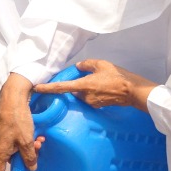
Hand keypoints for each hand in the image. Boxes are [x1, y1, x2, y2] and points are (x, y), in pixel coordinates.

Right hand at [0, 74, 43, 170]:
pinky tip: (38, 132)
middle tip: (39, 150)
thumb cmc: (18, 119)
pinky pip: (18, 137)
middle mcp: (0, 143)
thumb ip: (29, 156)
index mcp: (1, 149)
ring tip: (41, 139)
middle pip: (12, 157)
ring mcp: (4, 134)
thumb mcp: (26, 140)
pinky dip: (28, 138)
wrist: (13, 97)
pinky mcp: (8, 125)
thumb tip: (31, 168)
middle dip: (27, 157)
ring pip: (17, 146)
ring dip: (30, 146)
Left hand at [33, 58, 156, 110]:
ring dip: (86, 87)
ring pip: (82, 93)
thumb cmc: (118, 77)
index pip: (61, 87)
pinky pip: (91, 97)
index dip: (48, 88)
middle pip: (74, 90)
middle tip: (89, 75)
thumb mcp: (102, 64)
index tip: (36, 88)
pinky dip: (94, 92)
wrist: (133, 92)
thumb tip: (79, 66)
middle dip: (78, 83)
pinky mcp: (98, 106)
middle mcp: (85, 96)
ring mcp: (91, 103)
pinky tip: (104, 86)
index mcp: (83, 85)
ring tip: (101, 80)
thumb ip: (87, 64)